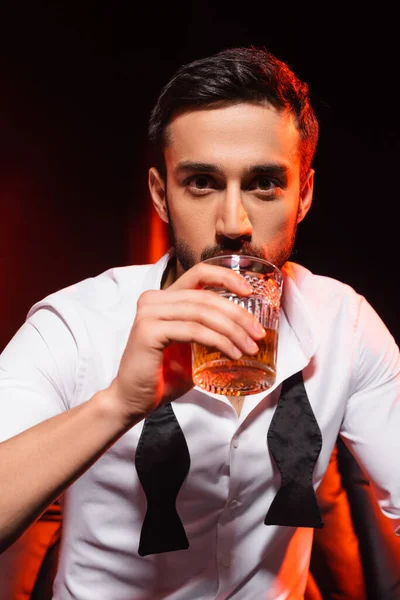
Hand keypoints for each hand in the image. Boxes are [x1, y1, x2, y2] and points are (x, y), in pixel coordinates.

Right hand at [107, 262, 265, 420]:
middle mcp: (153, 299)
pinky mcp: (148, 331)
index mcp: (164, 298)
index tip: (249, 291)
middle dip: (238, 314)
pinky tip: (232, 353)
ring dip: (232, 330)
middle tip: (258, 333)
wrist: (133, 400)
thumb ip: (209, 332)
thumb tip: (246, 331)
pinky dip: (218, 341)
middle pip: (205, 296)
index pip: (198, 273)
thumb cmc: (163, 376)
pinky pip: (193, 330)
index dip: (226, 277)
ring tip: (249, 348)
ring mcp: (149, 313)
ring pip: (202, 313)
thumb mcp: (191, 347)